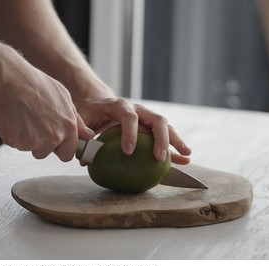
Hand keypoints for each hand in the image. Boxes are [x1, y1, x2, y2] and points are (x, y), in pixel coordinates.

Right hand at [0, 48, 94, 161]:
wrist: (9, 79)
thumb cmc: (36, 84)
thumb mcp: (64, 97)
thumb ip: (77, 120)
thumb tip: (88, 135)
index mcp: (68, 127)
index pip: (68, 154)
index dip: (59, 147)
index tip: (52, 139)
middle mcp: (54, 136)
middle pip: (46, 154)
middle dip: (41, 145)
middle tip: (33, 124)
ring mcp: (34, 141)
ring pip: (30, 149)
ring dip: (26, 139)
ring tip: (23, 117)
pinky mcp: (16, 141)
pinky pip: (15, 144)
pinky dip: (13, 135)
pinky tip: (13, 118)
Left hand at [77, 96, 191, 164]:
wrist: (98, 101)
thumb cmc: (90, 112)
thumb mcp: (82, 120)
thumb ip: (84, 137)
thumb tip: (85, 159)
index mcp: (119, 106)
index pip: (128, 116)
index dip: (130, 132)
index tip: (128, 151)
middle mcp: (137, 109)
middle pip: (156, 119)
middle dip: (160, 139)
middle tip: (159, 157)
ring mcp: (146, 116)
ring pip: (165, 126)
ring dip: (176, 141)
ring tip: (186, 156)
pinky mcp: (150, 125)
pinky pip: (166, 135)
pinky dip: (174, 148)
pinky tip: (184, 160)